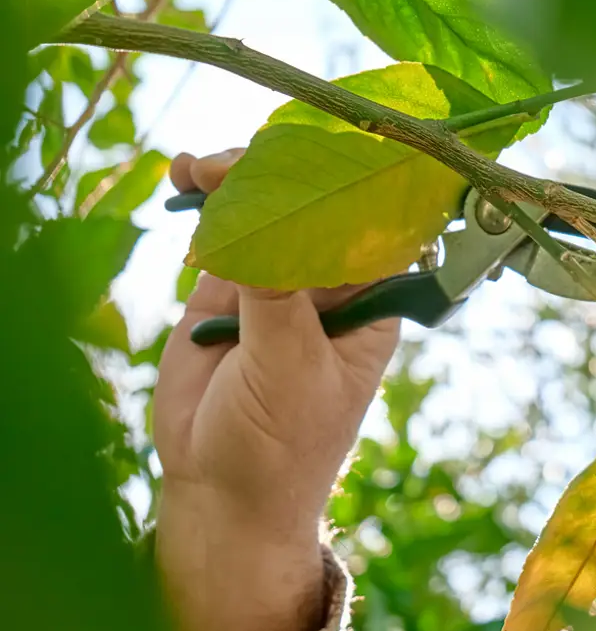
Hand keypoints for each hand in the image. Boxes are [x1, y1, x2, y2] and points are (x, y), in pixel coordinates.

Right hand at [153, 149, 399, 630]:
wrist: (220, 492)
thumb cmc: (280, 445)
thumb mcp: (289, 368)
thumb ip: (276, 295)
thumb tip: (260, 216)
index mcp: (371, 301)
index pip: (375, 220)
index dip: (352, 175)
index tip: (319, 137)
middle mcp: (330, 282)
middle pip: (316, 201)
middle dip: (282, 169)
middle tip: (238, 160)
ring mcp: (276, 278)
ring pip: (266, 205)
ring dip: (237, 176)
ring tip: (200, 170)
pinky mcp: (225, 286)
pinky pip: (221, 227)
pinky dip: (204, 197)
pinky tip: (184, 176)